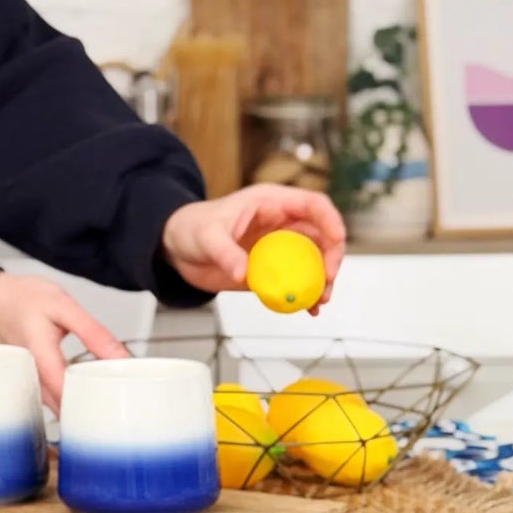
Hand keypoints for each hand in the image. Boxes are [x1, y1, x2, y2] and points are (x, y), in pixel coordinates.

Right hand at [0, 272, 125, 412]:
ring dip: (82, 410)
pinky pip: (54, 402)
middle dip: (93, 414)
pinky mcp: (33, 385)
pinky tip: (88, 394)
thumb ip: (93, 334)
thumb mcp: (63, 307)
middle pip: (66, 413)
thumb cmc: (23, 300)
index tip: (118, 406)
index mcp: (44, 363)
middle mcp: (35, 381)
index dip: (96, 407)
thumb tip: (121, 357)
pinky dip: (72, 402)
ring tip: (107, 403)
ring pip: (59, 411)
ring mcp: (32, 386)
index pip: (71, 400)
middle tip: (118, 408)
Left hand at [161, 185, 346, 308]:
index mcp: (272, 203)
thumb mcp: (207, 237)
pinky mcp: (272, 269)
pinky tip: (307, 309)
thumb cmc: (191, 228)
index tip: (335, 248)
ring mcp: (279, 247)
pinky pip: (296, 281)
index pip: (315, 205)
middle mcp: (282, 223)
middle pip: (321, 237)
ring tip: (319, 302)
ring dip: (322, 282)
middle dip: (331, 260)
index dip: (331, 224)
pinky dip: (305, 295)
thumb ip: (226, 253)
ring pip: (313, 261)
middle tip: (327, 284)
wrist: (178, 249)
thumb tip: (244, 272)